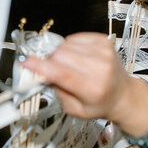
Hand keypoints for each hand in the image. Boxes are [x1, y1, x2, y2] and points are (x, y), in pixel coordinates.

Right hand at [19, 33, 147, 126]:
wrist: (123, 94)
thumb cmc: (98, 104)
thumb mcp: (74, 109)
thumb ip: (57, 91)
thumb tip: (42, 74)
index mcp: (92, 88)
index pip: (61, 73)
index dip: (40, 67)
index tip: (25, 62)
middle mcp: (100, 67)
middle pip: (60, 55)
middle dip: (50, 62)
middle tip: (53, 72)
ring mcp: (103, 51)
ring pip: (65, 44)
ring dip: (60, 55)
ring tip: (69, 66)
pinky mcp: (103, 40)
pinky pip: (74, 38)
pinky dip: (70, 47)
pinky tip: (77, 57)